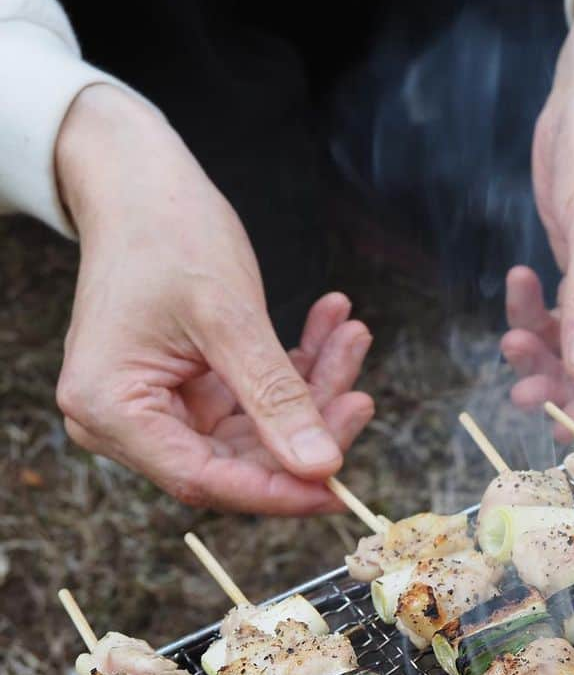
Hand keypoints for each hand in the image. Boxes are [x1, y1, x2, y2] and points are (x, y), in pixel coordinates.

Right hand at [54, 85, 373, 513]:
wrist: (139, 182)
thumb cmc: (165, 233)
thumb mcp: (228, 317)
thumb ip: (275, 397)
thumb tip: (321, 467)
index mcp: (111, 410)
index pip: (205, 480)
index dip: (277, 492)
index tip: (338, 490)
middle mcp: (126, 421)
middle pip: (237, 460)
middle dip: (307, 428)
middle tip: (361, 395)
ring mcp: (159, 407)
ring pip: (256, 430)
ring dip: (312, 391)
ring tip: (351, 337)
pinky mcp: (189, 390)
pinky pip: (254, 400)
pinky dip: (296, 370)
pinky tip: (331, 328)